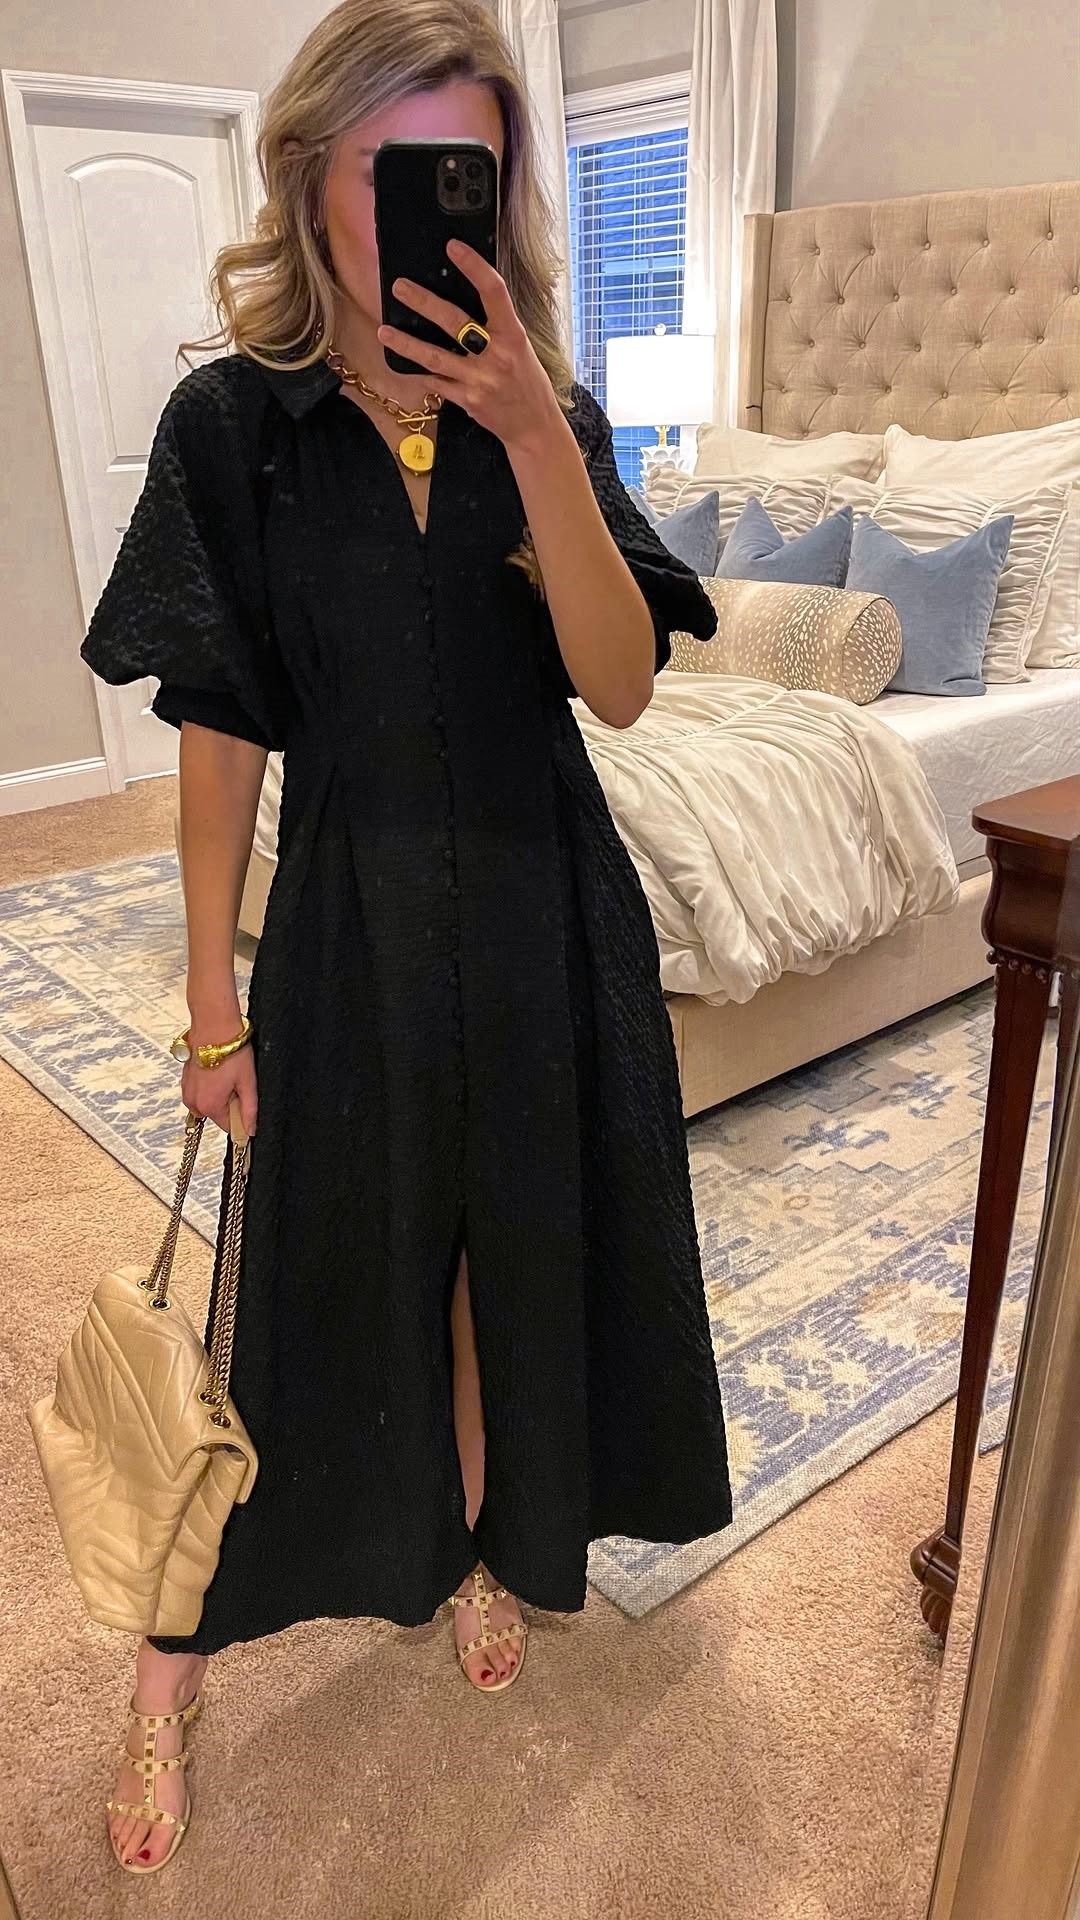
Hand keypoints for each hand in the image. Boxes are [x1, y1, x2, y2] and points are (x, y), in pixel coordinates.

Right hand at [181, 1039, 257, 1137]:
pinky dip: (212, 1085)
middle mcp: (193, 1102)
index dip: (241, 1117)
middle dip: (231, 1104)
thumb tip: (250, 1130)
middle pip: (218, 1114)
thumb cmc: (231, 1050)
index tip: (247, 1101)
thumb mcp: (247, 1082)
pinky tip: (219, 1070)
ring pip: (210, 1102)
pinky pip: (202, 1091)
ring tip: (228, 1074)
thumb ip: (249, 1110)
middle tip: (238, 1083)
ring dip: (221, 1094)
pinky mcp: (185, 1079)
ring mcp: (187, 1090)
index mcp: (209, 1105)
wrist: (213, 1025)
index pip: (228, 1127)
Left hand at [377, 239, 564, 452]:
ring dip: (407, 344)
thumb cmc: (526, 381)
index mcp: (513, 335)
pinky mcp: (467, 400)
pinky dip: (418, 371)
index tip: (453, 247)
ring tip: (383, 331)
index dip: (474, 267)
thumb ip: (496, 325)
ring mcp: (479, 380)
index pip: (494, 292)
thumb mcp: (520, 347)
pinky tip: (400, 362)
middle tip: (400, 287)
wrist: (533, 425)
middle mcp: (496, 356)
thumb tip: (468, 293)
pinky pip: (436, 382)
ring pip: (435, 357)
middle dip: (424, 303)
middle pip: (455, 322)